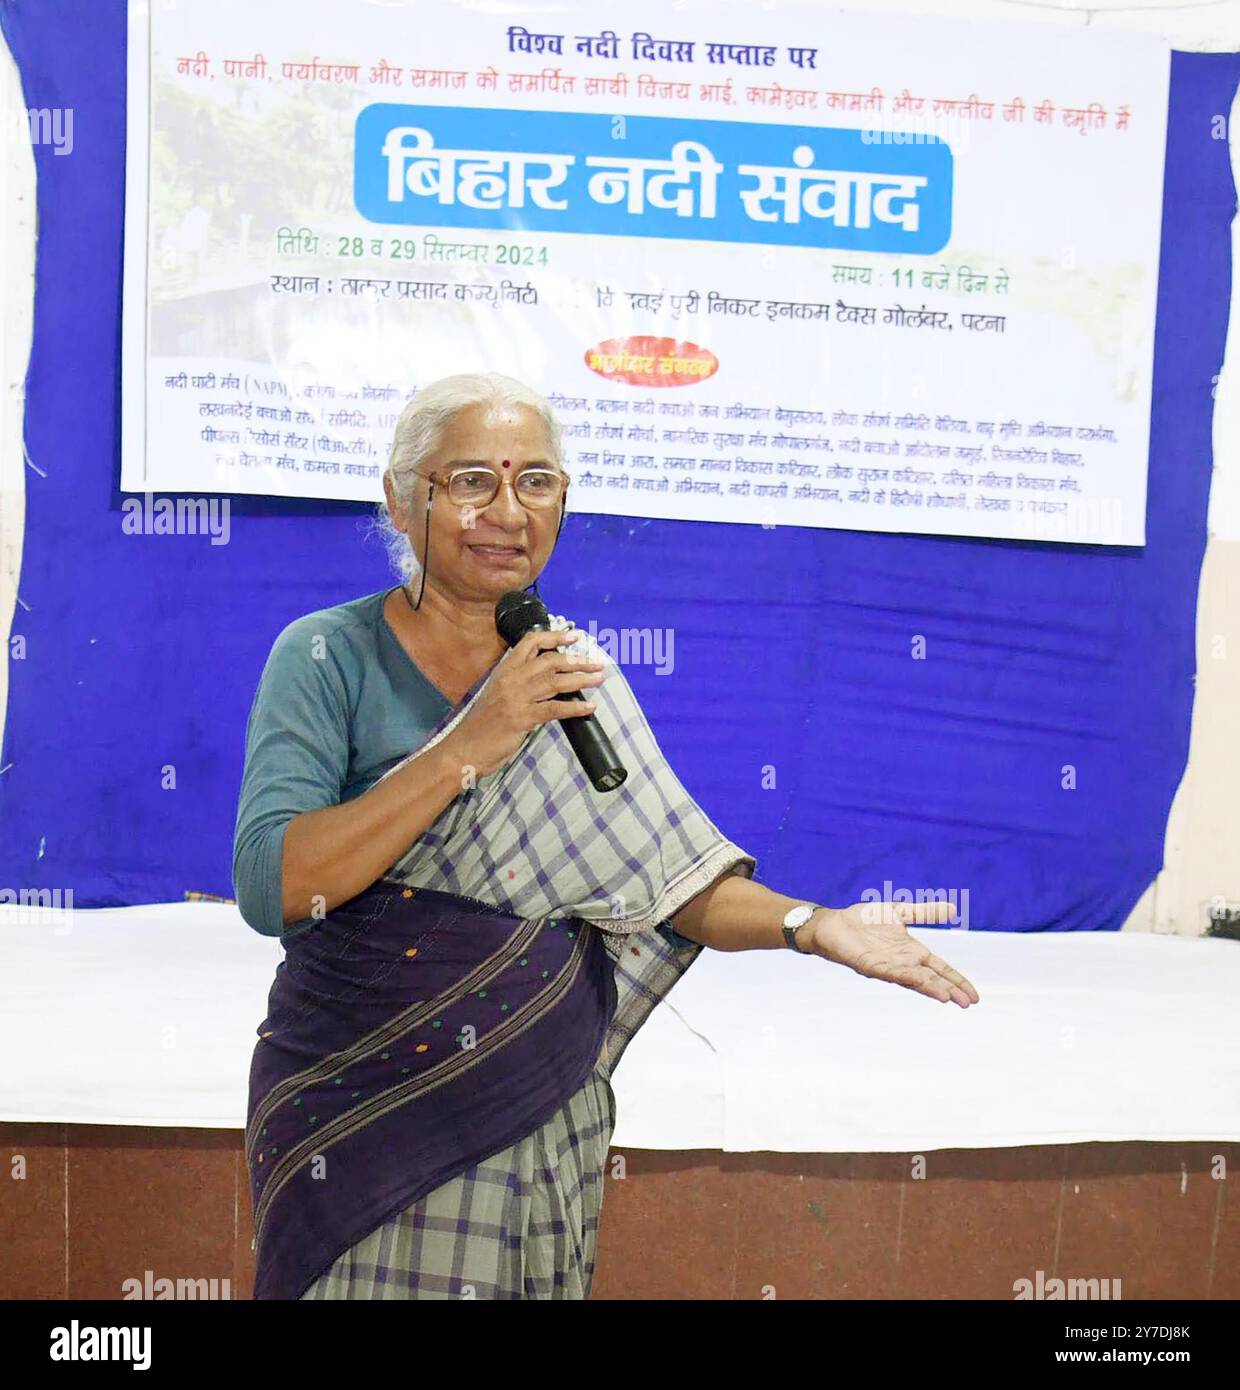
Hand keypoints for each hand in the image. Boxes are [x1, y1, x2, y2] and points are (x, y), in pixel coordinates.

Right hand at [443, 626, 607, 779]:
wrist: (464, 748)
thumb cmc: (482, 725)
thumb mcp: (498, 695)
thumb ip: (518, 683)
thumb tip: (547, 678)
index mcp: (504, 671)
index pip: (530, 642)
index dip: (554, 636)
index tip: (573, 635)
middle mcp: (510, 680)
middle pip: (549, 660)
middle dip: (576, 660)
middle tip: (596, 662)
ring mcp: (516, 698)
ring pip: (555, 682)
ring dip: (581, 679)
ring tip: (599, 678)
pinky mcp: (522, 718)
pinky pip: (554, 709)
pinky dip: (574, 707)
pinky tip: (589, 707)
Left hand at [807, 901, 979, 1007]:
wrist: (834, 923)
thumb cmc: (864, 920)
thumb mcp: (900, 912)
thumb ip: (925, 913)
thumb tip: (954, 909)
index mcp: (912, 952)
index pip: (940, 969)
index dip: (957, 981)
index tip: (974, 996)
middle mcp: (903, 962)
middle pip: (931, 978)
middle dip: (949, 990)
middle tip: (968, 1003)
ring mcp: (887, 966)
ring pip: (913, 979)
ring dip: (930, 987)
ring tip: (948, 997)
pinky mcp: (869, 965)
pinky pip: (890, 972)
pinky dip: (905, 976)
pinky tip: (918, 979)